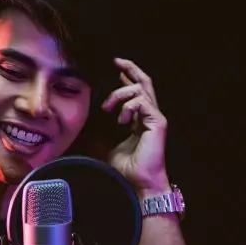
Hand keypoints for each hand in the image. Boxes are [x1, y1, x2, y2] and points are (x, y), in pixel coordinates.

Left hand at [101, 58, 170, 193]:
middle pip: (144, 82)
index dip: (126, 78)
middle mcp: (149, 115)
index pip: (135, 92)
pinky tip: (121, 120)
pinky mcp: (158, 122)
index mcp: (139, 119)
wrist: (140, 183)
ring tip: (107, 108)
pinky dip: (128, 106)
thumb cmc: (127, 169)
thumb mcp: (107, 145)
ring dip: (120, 94)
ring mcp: (156, 118)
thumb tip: (86, 123)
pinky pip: (142, 102)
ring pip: (140, 89)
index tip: (115, 68)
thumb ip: (102, 131)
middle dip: (131, 69)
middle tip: (117, 61)